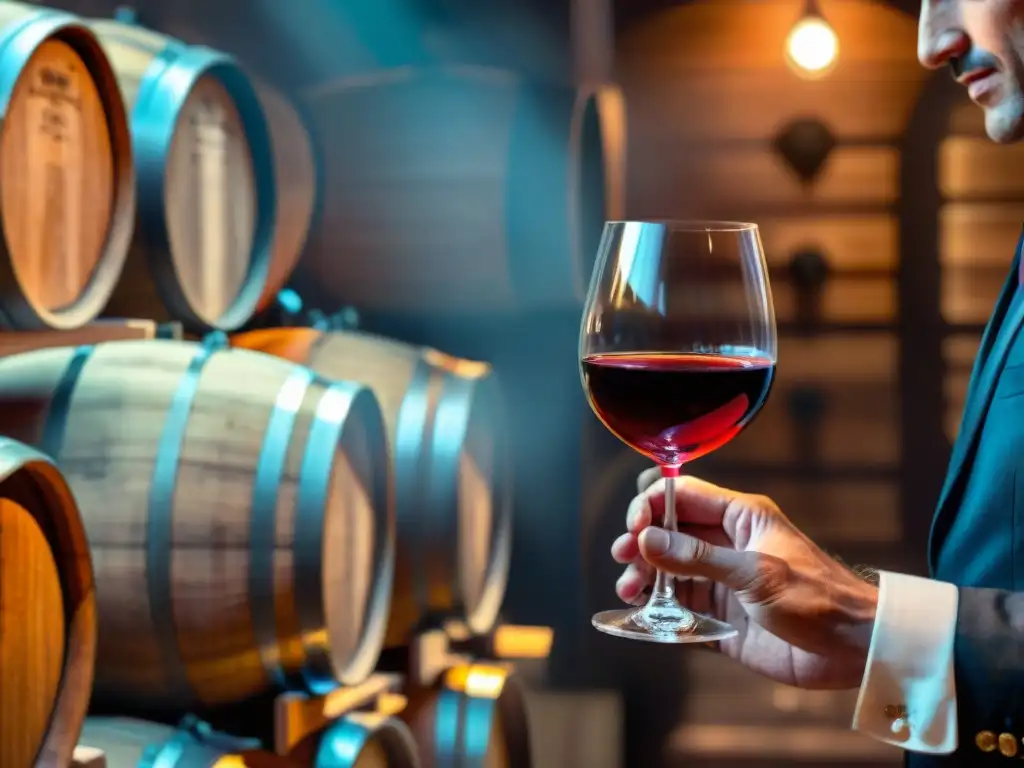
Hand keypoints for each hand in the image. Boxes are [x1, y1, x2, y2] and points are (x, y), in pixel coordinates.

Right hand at [611, 468, 877, 689]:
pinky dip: (658, 614)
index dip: (652, 507)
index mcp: (740, 518)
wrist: (855, 650)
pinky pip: (679, 612)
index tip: (634, 529)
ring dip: (644, 579)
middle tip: (624, 561)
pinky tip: (644, 618)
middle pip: (668, 534)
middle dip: (641, 544)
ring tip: (630, 592)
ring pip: (667, 573)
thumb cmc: (819, 599)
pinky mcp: (721, 620)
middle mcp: (727, 546)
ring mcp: (722, 583)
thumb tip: (648, 540)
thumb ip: (698, 558)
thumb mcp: (756, 573)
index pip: (683, 496)